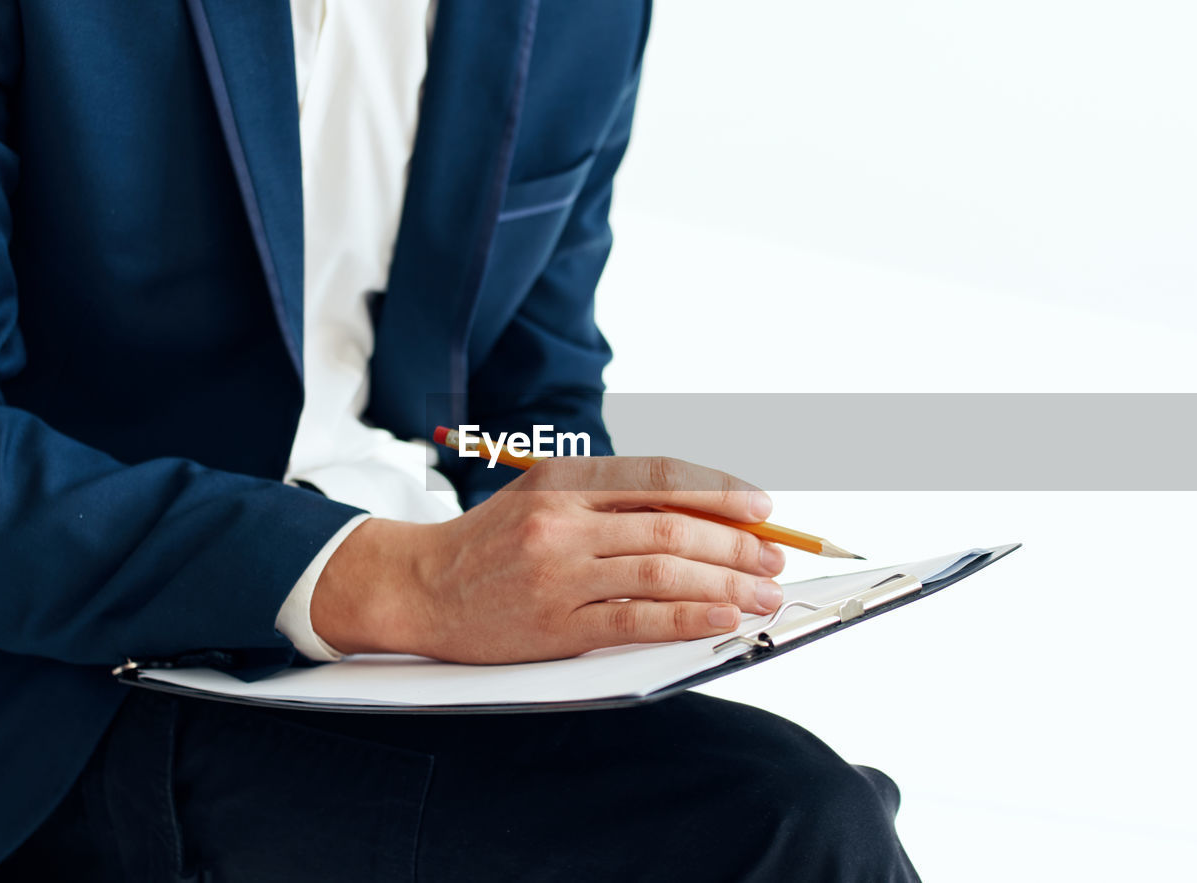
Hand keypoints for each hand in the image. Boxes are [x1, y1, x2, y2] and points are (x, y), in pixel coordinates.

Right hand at [310, 457, 786, 662]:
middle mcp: (564, 520)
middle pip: (671, 524)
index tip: (762, 507)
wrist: (420, 587)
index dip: (721, 490)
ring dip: (725, 582)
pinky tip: (722, 617)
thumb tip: (700, 513)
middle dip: (736, 542)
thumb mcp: (544, 496)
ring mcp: (560, 573)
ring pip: (662, 570)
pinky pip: (638, 619)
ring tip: (764, 592)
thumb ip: (610, 499)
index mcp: (564, 478)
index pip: (660, 475)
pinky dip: (688, 617)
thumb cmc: (490, 542)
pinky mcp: (558, 624)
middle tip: (775, 557)